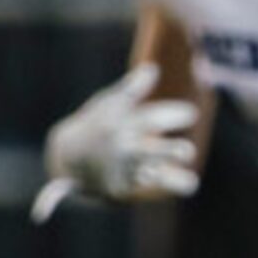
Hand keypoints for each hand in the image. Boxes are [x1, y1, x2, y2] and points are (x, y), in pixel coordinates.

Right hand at [34, 62, 199, 218]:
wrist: (66, 157)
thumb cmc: (95, 125)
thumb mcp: (108, 104)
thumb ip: (132, 89)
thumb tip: (152, 69)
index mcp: (120, 124)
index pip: (150, 118)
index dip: (176, 115)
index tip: (191, 113)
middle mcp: (123, 148)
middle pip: (153, 152)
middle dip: (173, 152)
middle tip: (186, 150)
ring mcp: (123, 169)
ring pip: (152, 176)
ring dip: (172, 179)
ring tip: (191, 181)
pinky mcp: (121, 188)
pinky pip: (154, 187)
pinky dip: (172, 185)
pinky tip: (190, 182)